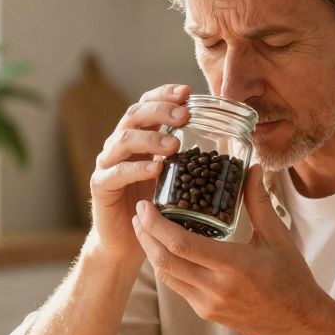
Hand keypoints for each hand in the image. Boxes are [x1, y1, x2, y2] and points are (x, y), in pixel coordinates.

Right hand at [89, 83, 191, 262]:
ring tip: (173, 144)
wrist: (126, 241)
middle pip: (134, 115)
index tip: (187, 92)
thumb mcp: (176, 179)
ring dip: (150, 138)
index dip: (164, 94)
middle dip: (160, 111)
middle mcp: (119, 146)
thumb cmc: (155, 207)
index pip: (146, 105)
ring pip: (123, 140)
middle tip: (184, 115)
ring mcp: (107, 164)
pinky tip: (155, 169)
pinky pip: (116, 173)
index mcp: (138, 138)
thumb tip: (234, 144)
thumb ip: (191, 159)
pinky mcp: (100, 187)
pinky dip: (136, 169)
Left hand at [131, 164, 334, 334]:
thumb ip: (259, 202)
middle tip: (138, 213)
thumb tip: (251, 167)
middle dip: (145, 236)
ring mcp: (208, 304)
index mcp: (234, 266)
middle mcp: (216, 288)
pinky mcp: (205, 312)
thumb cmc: (292, 277)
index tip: (145, 206)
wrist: (299, 321)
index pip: (182, 245)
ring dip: (150, 251)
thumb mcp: (277, 237)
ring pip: (166, 277)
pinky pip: (176, 287)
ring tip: (144, 229)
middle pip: (165, 261)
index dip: (156, 225)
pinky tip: (164, 249)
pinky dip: (166, 266)